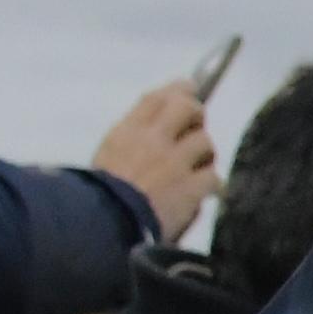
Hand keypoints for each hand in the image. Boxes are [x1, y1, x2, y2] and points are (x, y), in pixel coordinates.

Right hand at [89, 85, 218, 246]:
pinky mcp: (191, 188)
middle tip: (195, 129)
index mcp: (126, 133)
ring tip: (195, 169)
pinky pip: (214, 177)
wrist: (104, 225)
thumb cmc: (98, 196)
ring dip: (205, 155)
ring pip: (205, 141)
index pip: (156, 98)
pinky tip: (202, 194)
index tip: (188, 88)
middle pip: (187, 107)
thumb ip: (131, 141)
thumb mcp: (106, 157)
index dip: (177, 90)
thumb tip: (155, 131)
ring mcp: (174, 163)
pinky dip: (211, 185)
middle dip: (196, 114)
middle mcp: (152, 141)